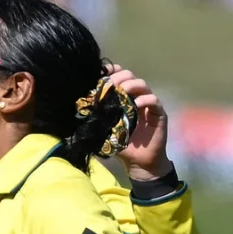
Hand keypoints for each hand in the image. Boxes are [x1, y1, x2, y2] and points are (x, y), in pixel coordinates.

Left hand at [106, 65, 172, 180]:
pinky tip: (136, 105)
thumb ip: (95, 120)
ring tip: (122, 90)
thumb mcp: (104, 131)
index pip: (118, 77)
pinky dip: (145, 100)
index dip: (111, 72)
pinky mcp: (159, 113)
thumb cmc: (121, 145)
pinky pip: (154, 101)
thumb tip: (75, 114)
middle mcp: (135, 97)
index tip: (102, 72)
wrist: (138, 161)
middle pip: (130, 76)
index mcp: (121, 98)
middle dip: (119, 77)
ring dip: (131, 85)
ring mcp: (148, 104)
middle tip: (111, 84)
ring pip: (142, 85)